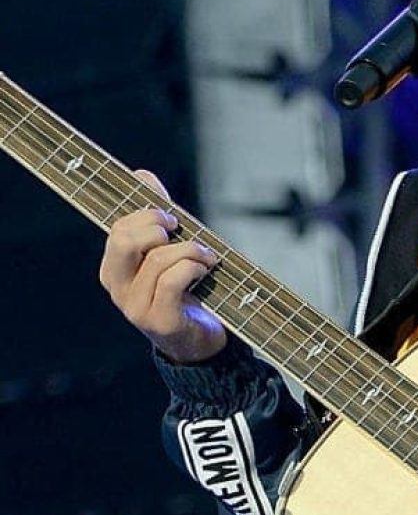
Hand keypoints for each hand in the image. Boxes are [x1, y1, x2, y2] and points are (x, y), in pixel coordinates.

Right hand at [99, 169, 225, 363]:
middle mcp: (117, 288)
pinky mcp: (159, 321)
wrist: (199, 340)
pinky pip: (174, 280)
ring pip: (158, 258)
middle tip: (182, 232)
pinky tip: (206, 271)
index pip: (118, 228)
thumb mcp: (169, 250)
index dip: (147, 214)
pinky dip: (195, 268)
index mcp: (114, 268)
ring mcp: (136, 307)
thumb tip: (142, 174)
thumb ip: (156, 216)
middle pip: (125, 240)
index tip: (173, 218)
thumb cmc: (185, 291)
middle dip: (159, 226)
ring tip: (206, 258)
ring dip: (191, 250)